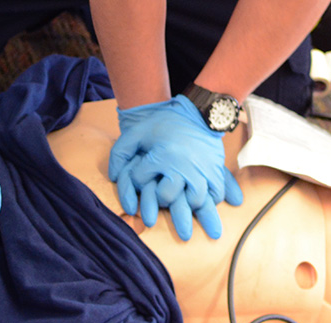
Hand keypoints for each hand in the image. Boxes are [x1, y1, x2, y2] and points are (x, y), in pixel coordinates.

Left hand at [109, 95, 243, 240]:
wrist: (198, 112)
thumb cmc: (164, 123)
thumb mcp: (137, 131)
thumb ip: (120, 152)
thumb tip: (114, 177)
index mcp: (162, 155)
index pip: (140, 180)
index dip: (137, 178)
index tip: (144, 170)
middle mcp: (183, 164)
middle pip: (166, 197)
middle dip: (160, 195)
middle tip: (162, 187)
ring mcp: (203, 169)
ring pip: (194, 200)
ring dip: (186, 202)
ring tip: (181, 193)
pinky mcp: (216, 170)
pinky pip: (216, 194)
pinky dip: (209, 198)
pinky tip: (199, 193)